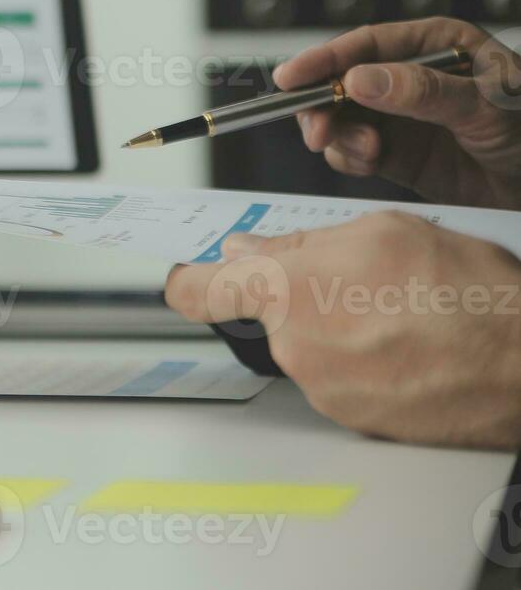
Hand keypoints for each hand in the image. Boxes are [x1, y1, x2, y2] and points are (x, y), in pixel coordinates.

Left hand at [164, 214, 520, 449]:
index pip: (201, 291)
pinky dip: (366, 361)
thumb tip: (252, 249)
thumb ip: (300, 243)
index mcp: (286, 291)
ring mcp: (325, 390)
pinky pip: (342, 378)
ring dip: (340, 328)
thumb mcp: (380, 231)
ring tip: (400, 312)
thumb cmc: (468, 294)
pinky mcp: (356, 422)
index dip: (189, 281)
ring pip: (311, 345)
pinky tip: (410, 343)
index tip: (183, 277)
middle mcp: (295, 348)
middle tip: (359, 280)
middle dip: (303, 295)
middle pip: (272, 315)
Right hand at [276, 18, 520, 209]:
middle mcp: (408, 76)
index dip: (323, 58)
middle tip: (318, 132)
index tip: (291, 77)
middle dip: (321, 105)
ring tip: (367, 152)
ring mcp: (397, 115)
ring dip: (338, 135)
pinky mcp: (392, 152)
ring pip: (338, 116)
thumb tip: (358, 79)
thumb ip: (424, 91)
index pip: (367, 44)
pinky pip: (349, 149)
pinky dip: (348, 157)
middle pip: (339, 80)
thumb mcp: (486, 107)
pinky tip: (371, 162)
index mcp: (435, 45)